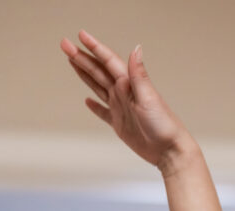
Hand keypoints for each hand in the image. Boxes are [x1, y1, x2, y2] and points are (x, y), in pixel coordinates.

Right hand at [59, 30, 195, 172]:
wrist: (169, 151)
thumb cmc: (164, 125)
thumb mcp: (149, 98)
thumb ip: (139, 75)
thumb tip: (136, 49)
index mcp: (130, 85)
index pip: (109, 61)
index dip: (94, 48)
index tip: (80, 35)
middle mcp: (124, 94)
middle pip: (99, 71)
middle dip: (82, 57)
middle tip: (65, 44)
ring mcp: (121, 108)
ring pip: (98, 87)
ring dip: (85, 74)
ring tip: (72, 61)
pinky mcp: (120, 124)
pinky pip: (104, 112)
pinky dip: (95, 106)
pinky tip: (88, 101)